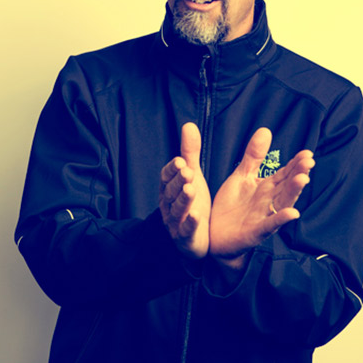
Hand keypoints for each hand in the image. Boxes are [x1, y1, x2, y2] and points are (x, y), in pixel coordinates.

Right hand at [159, 123, 210, 258]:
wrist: (196, 237)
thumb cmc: (192, 202)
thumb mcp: (192, 175)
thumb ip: (190, 152)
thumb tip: (188, 124)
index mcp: (168, 189)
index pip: (166, 178)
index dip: (172, 170)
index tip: (180, 161)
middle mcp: (168, 206)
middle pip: (170, 193)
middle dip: (177, 182)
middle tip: (188, 171)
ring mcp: (175, 223)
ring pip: (177, 211)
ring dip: (183, 200)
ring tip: (191, 189)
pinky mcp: (185, 238)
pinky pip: (186, 231)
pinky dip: (190, 224)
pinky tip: (197, 216)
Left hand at [209, 128, 313, 264]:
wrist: (215, 236)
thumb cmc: (231, 206)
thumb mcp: (242, 176)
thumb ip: (254, 156)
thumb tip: (266, 130)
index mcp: (267, 187)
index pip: (285, 173)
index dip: (296, 163)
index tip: (307, 152)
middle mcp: (269, 201)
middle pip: (287, 186)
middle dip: (298, 174)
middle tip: (309, 162)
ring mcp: (264, 216)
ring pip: (282, 203)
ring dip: (293, 192)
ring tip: (303, 180)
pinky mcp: (256, 232)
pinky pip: (270, 225)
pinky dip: (280, 219)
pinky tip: (292, 214)